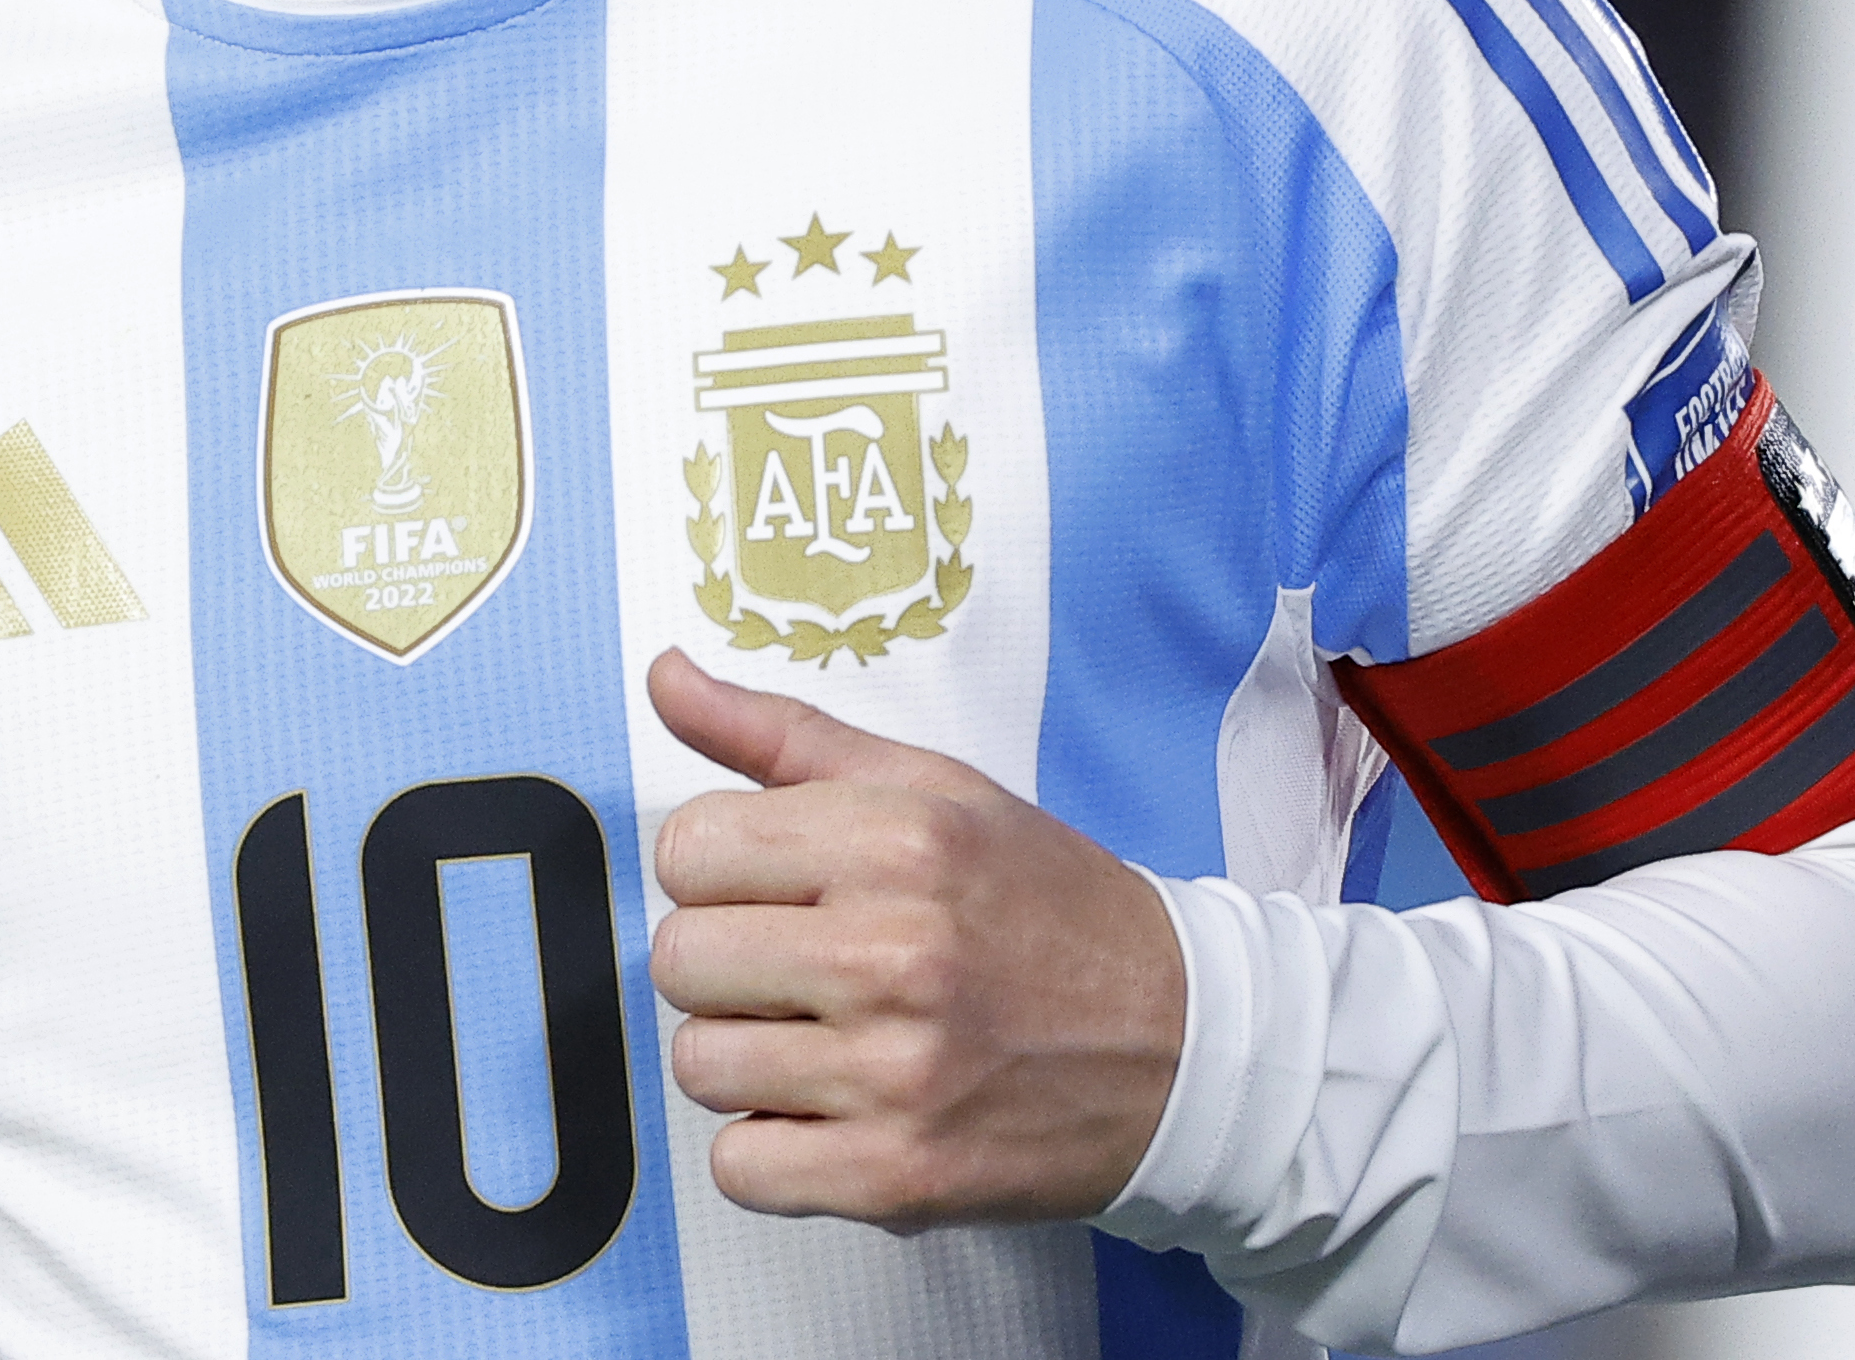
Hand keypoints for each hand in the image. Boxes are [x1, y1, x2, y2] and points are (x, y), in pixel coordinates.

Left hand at [642, 646, 1188, 1232]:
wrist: (1187, 1049)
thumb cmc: (1053, 913)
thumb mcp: (935, 789)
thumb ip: (783, 737)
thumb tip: (667, 679)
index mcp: (897, 841)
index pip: (686, 849)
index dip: (719, 872)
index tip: (774, 890)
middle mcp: (894, 952)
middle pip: (679, 959)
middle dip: (726, 964)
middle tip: (802, 970)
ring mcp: (896, 1073)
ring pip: (699, 1065)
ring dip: (747, 1059)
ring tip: (827, 1041)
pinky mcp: (900, 1175)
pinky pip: (740, 1169)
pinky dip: (773, 1150)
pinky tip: (835, 1113)